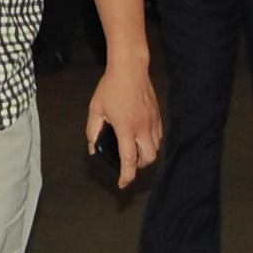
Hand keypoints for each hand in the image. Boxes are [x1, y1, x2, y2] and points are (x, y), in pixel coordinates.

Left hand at [86, 64, 161, 188]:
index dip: (126, 176)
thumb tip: (93, 149)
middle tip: (128, 165)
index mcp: (125, 127)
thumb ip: (93, 131)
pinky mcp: (158, 115)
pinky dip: (151, 143)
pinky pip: (159, 136)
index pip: (129, 159)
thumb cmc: (110, 87)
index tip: (122, 184)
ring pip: (156, 148)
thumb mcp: (95, 109)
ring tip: (134, 150)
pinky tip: (141, 137)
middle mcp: (142, 127)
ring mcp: (152, 121)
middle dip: (139, 167)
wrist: (130, 67)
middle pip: (148, 158)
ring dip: (146, 155)